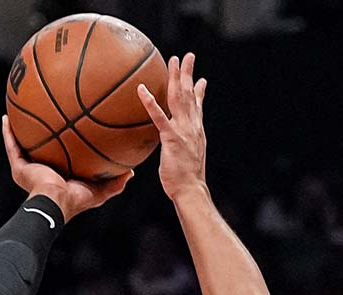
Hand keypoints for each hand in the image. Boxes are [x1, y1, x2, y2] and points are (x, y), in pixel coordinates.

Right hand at [0, 116, 130, 221]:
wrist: (55, 202)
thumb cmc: (76, 200)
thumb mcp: (100, 191)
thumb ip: (115, 182)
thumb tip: (131, 172)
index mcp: (58, 177)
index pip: (60, 157)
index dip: (61, 145)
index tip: (65, 129)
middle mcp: (41, 172)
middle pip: (39, 148)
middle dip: (39, 134)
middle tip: (42, 115)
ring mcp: (27, 170)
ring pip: (22, 145)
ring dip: (20, 130)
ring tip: (18, 111)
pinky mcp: (18, 168)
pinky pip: (11, 146)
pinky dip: (8, 133)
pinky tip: (6, 117)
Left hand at [137, 53, 207, 202]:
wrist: (191, 190)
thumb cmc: (187, 180)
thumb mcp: (188, 160)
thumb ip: (183, 148)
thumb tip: (178, 149)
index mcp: (196, 131)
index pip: (198, 106)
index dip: (199, 91)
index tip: (200, 79)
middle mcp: (192, 126)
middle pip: (191, 94)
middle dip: (189, 74)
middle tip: (187, 57)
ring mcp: (183, 130)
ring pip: (180, 98)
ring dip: (176, 77)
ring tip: (173, 61)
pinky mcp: (172, 138)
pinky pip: (159, 116)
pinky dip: (150, 102)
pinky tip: (141, 90)